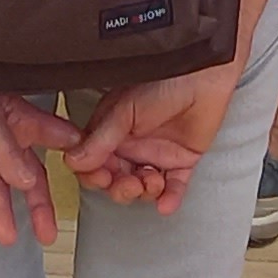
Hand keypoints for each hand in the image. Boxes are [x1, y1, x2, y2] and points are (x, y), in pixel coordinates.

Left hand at [0, 55, 77, 246]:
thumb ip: (5, 148)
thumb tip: (28, 181)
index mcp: (16, 119)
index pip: (49, 141)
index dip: (68, 157)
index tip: (90, 174)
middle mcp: (0, 140)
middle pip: (26, 177)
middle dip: (38, 205)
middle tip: (47, 233)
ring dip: (4, 214)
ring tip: (8, 239)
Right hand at [69, 61, 238, 215]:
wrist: (205, 73)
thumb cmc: (164, 79)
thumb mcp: (124, 109)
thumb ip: (101, 139)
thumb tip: (73, 160)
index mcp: (111, 131)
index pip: (93, 163)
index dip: (95, 175)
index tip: (102, 177)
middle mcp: (131, 145)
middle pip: (116, 180)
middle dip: (121, 188)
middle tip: (130, 183)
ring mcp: (156, 153)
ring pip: (142, 188)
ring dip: (145, 191)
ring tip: (153, 180)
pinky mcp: (182, 160)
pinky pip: (174, 187)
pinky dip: (170, 198)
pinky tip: (166, 204)